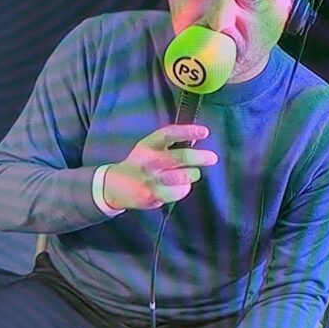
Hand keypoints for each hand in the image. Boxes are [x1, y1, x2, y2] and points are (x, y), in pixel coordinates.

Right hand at [101, 124, 219, 209]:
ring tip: (191, 173)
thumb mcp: (149, 146)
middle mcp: (149, 161)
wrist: (115, 186)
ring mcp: (151, 179)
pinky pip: (179, 192)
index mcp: (148, 144)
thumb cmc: (140, 163)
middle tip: (212, 158)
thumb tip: (196, 138)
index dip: (188, 132)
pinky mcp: (153, 195)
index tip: (205, 132)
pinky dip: (184, 188)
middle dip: (200, 157)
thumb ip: (169, 143)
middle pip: (180, 158)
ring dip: (192, 174)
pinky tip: (178, 186)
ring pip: (184, 177)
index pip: (169, 134)